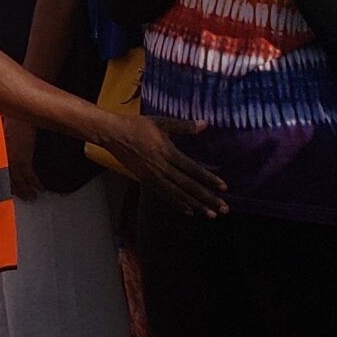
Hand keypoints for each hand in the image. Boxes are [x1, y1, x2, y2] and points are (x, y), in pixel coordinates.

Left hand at [4, 117, 40, 200]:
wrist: (21, 111)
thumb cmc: (13, 118)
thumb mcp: (3, 132)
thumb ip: (4, 143)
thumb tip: (7, 150)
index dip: (5, 181)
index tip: (10, 190)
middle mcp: (1, 154)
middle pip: (7, 177)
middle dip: (16, 189)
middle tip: (24, 198)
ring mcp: (11, 156)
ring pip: (18, 179)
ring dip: (26, 190)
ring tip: (33, 197)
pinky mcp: (22, 156)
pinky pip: (29, 175)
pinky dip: (35, 182)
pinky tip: (40, 188)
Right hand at [99, 112, 228, 217]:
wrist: (112, 134)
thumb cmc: (137, 125)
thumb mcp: (161, 122)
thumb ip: (184, 126)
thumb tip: (205, 124)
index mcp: (167, 152)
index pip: (192, 169)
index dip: (209, 178)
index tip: (224, 187)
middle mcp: (162, 168)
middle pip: (188, 186)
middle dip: (206, 198)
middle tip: (224, 208)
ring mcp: (153, 176)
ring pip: (177, 194)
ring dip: (195, 205)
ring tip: (210, 214)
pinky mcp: (145, 180)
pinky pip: (164, 195)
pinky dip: (177, 204)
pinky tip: (188, 211)